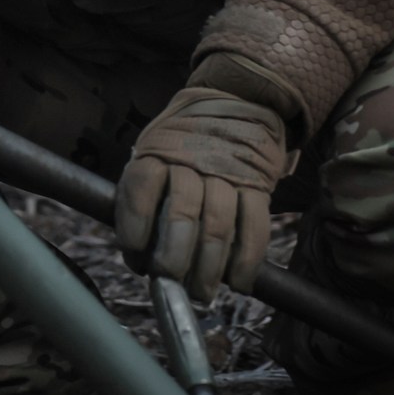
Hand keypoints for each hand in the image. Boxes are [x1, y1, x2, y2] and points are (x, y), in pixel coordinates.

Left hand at [117, 87, 287, 299]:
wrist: (237, 101)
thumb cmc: (184, 143)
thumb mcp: (154, 150)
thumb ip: (146, 194)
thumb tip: (139, 256)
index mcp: (158, 151)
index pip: (140, 188)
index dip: (135, 227)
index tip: (135, 258)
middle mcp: (192, 160)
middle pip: (181, 214)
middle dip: (173, 258)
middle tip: (169, 283)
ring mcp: (228, 172)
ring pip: (217, 225)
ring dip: (209, 268)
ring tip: (201, 293)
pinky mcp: (258, 185)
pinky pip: (255, 226)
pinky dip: (247, 260)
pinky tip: (238, 282)